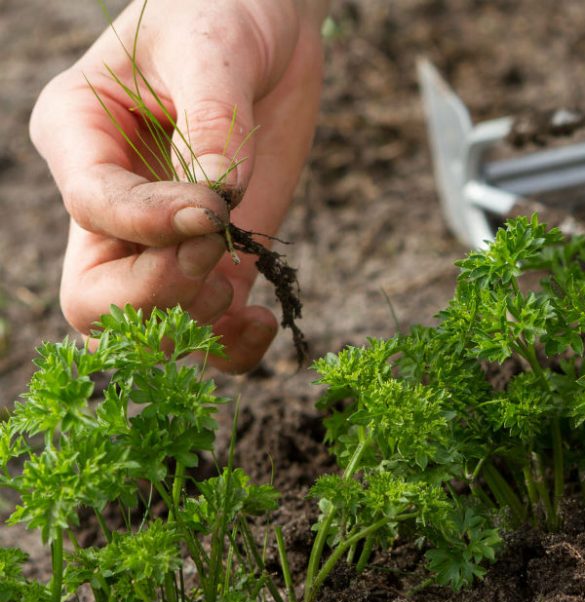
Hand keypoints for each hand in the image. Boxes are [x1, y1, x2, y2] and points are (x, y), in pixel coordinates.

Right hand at [30, 0, 326, 371]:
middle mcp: (111, 205)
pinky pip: (207, 332)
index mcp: (79, 141)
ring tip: (239, 272)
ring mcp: (162, 242)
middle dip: (157, 294)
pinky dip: (231, 348)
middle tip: (214, 252)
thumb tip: (219, 196)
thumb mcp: (211, 49)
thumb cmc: (220, 14)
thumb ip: (211, 122)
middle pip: (95, 300)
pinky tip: (264, 320)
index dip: (150, 225)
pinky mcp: (215, 258)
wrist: (268, 28)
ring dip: (197, 323)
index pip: (94, 211)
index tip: (213, 207)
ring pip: (147, 330)